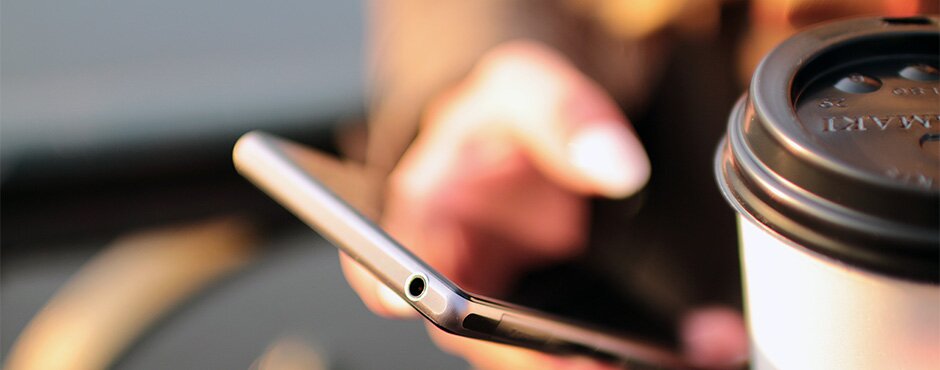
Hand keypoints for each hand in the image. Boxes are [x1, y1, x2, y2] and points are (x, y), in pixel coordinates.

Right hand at [342, 40, 744, 368]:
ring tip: (642, 358)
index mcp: (429, 203)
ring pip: (522, 349)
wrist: (530, 134)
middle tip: (587, 358)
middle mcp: (452, 261)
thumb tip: (616, 165)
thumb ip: (565, 115)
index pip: (401, 249)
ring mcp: (493, 293)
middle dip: (523, 350)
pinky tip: (678, 347)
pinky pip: (564, 346)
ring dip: (577, 362)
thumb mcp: (530, 85)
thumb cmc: (506, 112)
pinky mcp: (533, 312)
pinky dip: (612, 352)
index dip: (399, 281)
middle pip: (467, 326)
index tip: (419, 299)